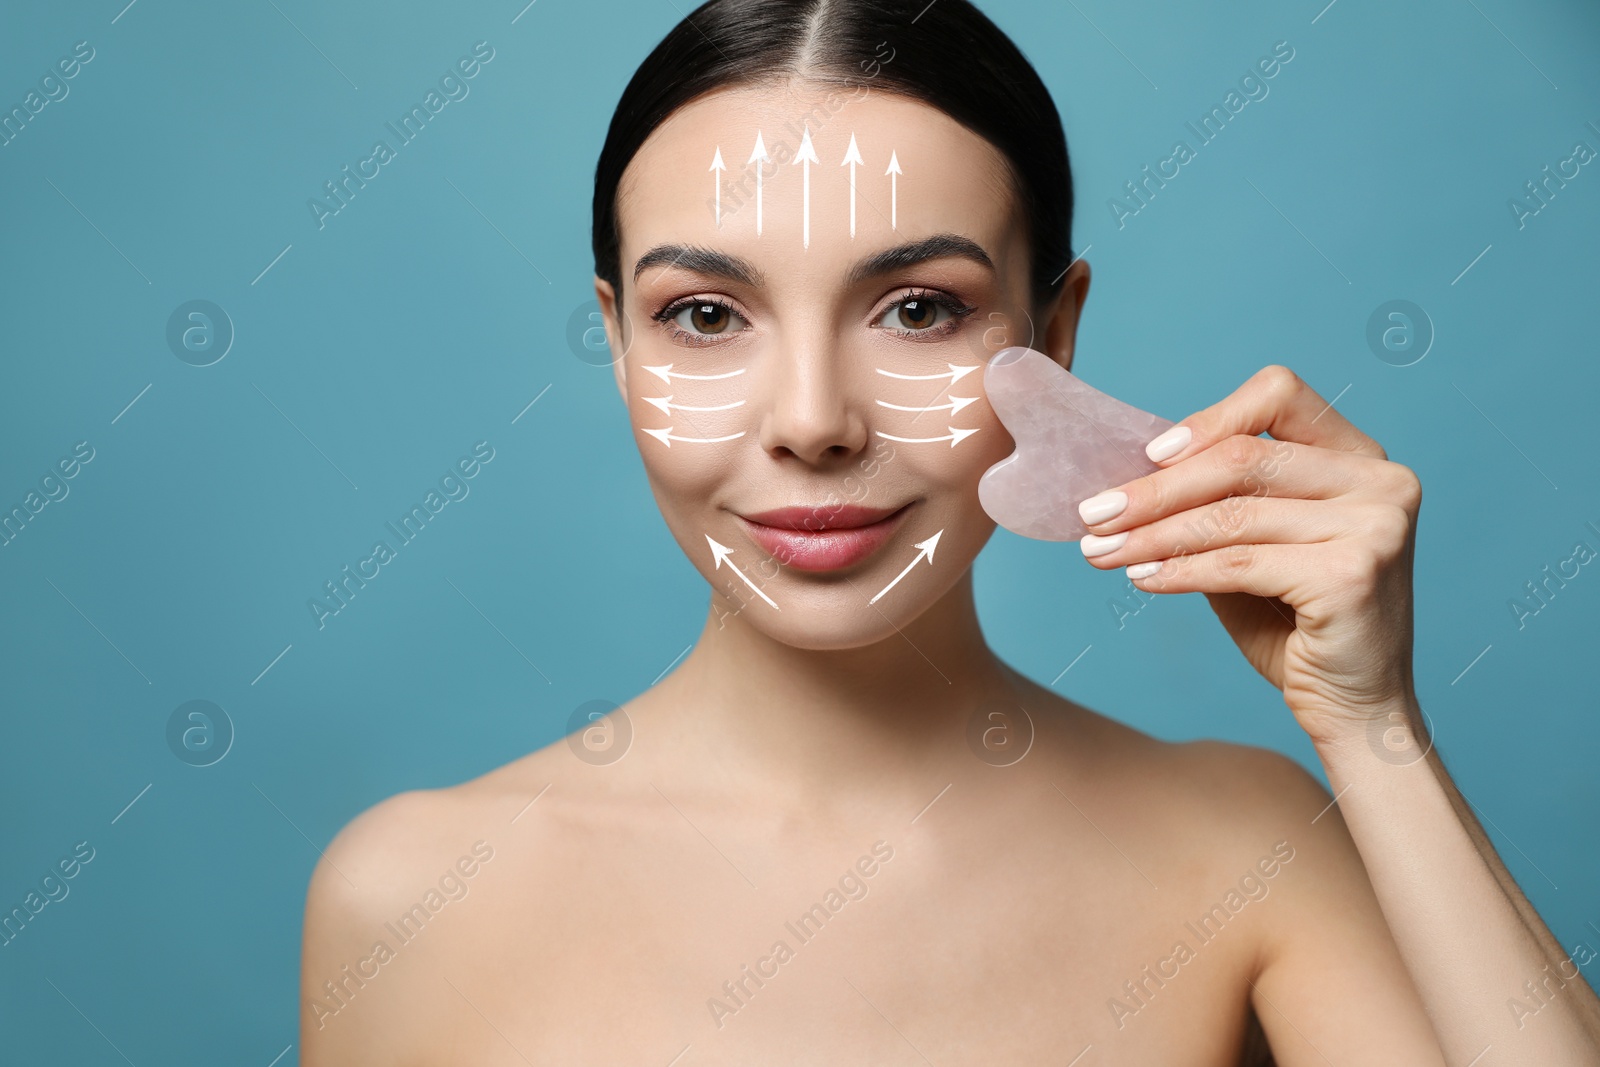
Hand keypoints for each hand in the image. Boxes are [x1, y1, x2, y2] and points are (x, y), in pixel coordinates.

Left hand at [1074, 365, 1422, 745]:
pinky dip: (1180, 570)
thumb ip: (1217, 501)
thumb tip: (1128, 474)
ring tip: (1100, 552)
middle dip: (1155, 490)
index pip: (1280, 395)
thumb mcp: (1254, 545)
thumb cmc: (1295, 623)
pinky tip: (1142, 578)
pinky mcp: (1354, 574)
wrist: (1353, 708)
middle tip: (1092, 515)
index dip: (1208, 418)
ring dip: (1153, 534)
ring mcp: (1376, 525)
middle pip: (1244, 458)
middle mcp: (1382, 481)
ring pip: (1233, 514)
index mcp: (1359, 458)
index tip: (1146, 455)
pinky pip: (1239, 562)